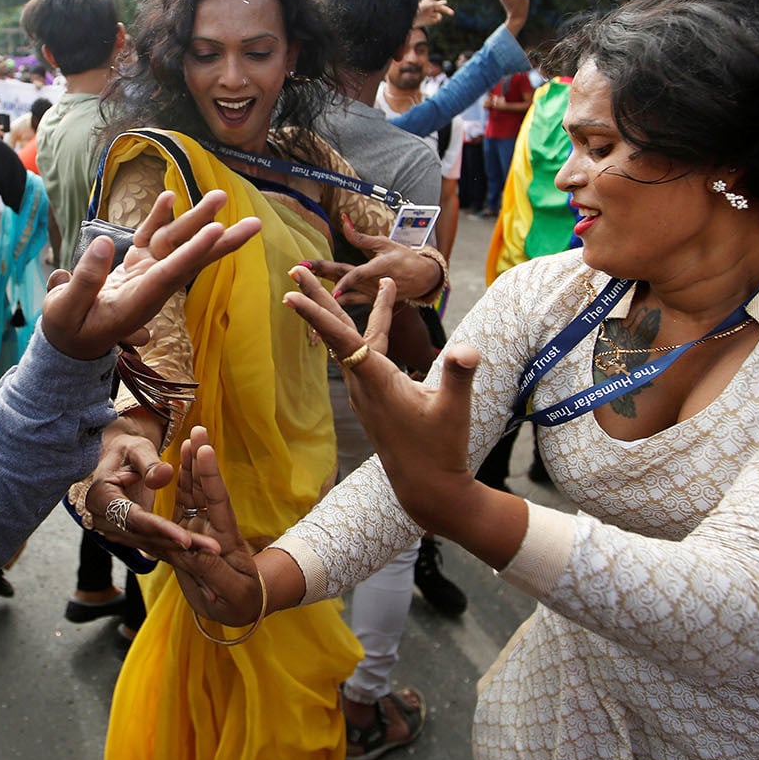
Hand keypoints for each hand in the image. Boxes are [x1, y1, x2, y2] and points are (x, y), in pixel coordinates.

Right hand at [40, 188, 259, 358]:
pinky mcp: (135, 267)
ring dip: (196, 219)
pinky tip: (169, 196)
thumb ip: (84, 280)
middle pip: (189, 261)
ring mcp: (144, 275)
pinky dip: (160, 217)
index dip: (194, 252)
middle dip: (221, 242)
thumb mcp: (65, 310)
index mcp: (137, 302)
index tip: (218, 231)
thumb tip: (104, 243)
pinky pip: (151, 238)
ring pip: (175, 243)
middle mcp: (149, 287)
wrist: (70, 342)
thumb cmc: (67, 329)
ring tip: (220, 196)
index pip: (170, 275)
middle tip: (254, 224)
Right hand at [82, 417, 219, 559]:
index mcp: (102, 498)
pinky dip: (178, 548)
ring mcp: (115, 530)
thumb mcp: (137, 449)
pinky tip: (203, 553)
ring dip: (183, 551)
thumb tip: (166, 474)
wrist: (118, 457)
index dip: (161, 529)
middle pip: (146, 537)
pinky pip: (155, 542)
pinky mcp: (129, 534)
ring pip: (153, 544)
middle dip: (180, 545)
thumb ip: (150, 464)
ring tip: (211, 553)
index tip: (185, 538)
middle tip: (211, 550)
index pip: (135, 519)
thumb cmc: (127, 449)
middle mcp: (104, 520)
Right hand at [164, 426, 263, 625]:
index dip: (210, 476)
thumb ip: (213, 572)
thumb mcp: (231, 594)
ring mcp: (199, 529)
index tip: (204, 451)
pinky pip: (182, 505)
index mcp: (225, 540)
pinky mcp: (188, 535)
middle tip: (198, 430)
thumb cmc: (241, 603)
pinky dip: (179, 483)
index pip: (217, 502)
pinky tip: (174, 465)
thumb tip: (193, 551)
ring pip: (193, 492)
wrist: (241, 608)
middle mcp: (212, 529)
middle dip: (200, 460)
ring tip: (188, 439)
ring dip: (190, 466)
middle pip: (205, 489)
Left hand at [282, 268, 478, 537]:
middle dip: (317, 299)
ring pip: (351, 341)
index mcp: (378, 381)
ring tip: (340, 282)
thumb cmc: (440, 450)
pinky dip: (369, 329)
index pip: (343, 340)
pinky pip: (365, 353)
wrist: (428, 488)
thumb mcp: (454, 410)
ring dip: (343, 310)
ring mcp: (366, 391)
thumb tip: (468, 350)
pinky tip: (380, 318)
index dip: (317, 316)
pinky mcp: (375, 396)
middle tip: (295, 270)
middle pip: (335, 333)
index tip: (291, 295)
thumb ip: (459, 375)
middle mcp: (364, 384)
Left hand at [304, 214, 442, 305]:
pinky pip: (349, 302)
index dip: (344, 280)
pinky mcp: (369, 299)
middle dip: (320, 274)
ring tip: (302, 291)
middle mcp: (370, 283)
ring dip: (322, 292)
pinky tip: (316, 307)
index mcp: (377, 268)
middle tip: (297, 271)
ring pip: (342, 293)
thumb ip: (361, 237)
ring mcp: (369, 293)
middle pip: (342, 278)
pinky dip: (334, 303)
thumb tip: (343, 220)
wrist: (422, 280)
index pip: (357, 274)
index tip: (329, 284)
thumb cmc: (404, 258)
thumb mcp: (384, 244)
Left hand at [414, 0, 453, 27]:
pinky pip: (437, 19)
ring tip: (433, 18)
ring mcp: (430, 14)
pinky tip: (429, 20)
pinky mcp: (430, 20)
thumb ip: (434, 3)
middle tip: (452, 14)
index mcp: (427, 1)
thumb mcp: (424, 5)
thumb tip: (445, 2)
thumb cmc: (414, 11)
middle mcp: (430, 7)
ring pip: (439, 14)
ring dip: (439, 16)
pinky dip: (435, 20)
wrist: (408, 21)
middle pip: (441, 7)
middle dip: (446, 10)